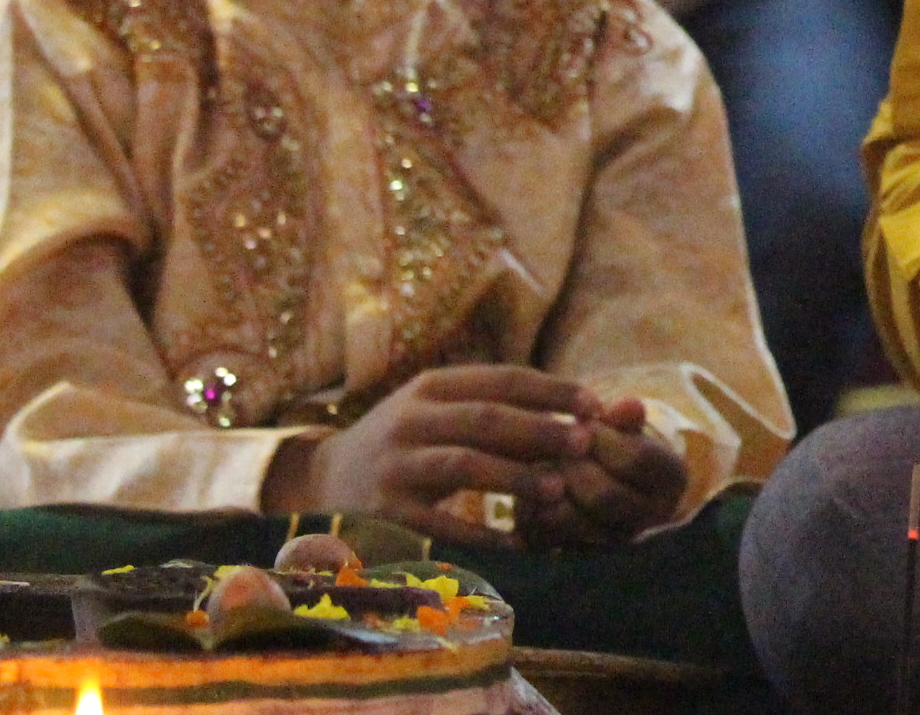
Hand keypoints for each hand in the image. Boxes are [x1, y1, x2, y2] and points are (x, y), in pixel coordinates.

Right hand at [261, 366, 592, 549]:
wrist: (324, 479)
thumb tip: (579, 416)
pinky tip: (518, 542)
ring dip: (515, 477)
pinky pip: (440, 523)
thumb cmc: (408, 440)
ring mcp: (395, 465)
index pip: (502, 379)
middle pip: (486, 419)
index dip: (553, 390)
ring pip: (464, 465)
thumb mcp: (441, 410)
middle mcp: (410, 419)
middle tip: (586, 444)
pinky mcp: (386, 512)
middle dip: (542, 431)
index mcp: (432, 386)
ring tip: (558, 490)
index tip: (595, 405)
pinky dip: (481, 533)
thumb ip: (498, 409)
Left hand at [532, 395, 687, 546]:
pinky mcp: (574, 551)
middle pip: (603, 495)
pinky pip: (542, 534)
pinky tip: (529, 484)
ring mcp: (611, 540)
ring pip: (570, 520)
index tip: (582, 421)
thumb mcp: (629, 425)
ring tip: (540, 461)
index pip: (636, 459)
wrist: (614, 480)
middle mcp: (647, 518)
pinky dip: (529, 507)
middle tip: (554, 443)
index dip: (604, 437)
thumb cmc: (620, 442)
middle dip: (573, 465)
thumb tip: (629, 405)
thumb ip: (626, 416)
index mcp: (671, 480)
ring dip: (548, 486)